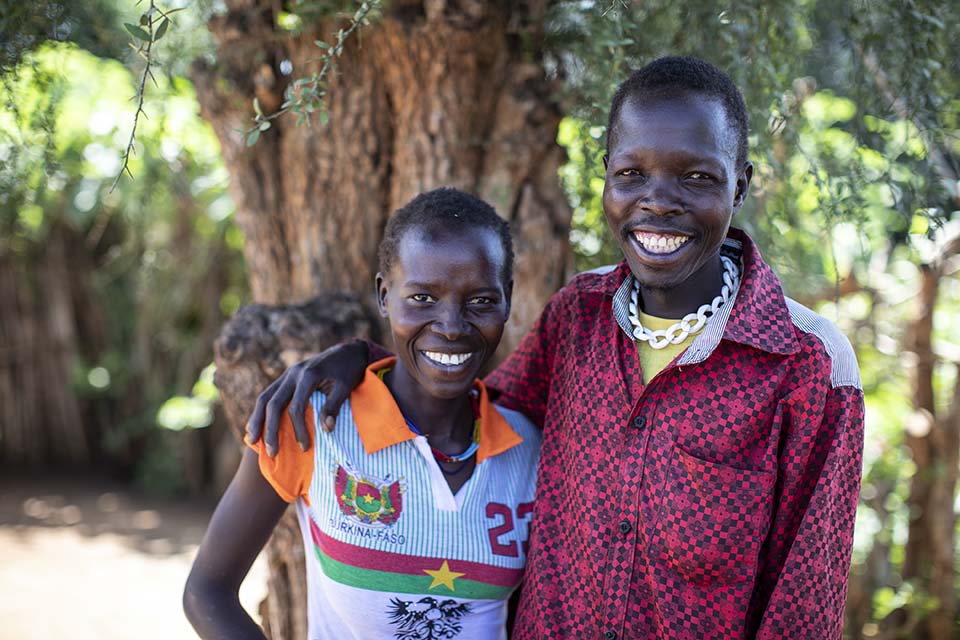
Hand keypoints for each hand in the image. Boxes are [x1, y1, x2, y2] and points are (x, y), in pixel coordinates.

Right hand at [246, 340, 369, 455]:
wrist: (348, 350)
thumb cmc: (349, 370)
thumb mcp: (346, 386)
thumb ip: (334, 406)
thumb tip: (325, 429)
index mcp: (307, 375)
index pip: (296, 408)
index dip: (298, 429)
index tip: (304, 448)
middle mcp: (293, 374)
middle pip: (273, 404)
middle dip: (270, 430)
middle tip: (271, 453)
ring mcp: (287, 374)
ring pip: (264, 397)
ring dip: (257, 420)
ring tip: (252, 440)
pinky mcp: (286, 377)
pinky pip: (268, 393)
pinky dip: (261, 410)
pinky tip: (255, 424)